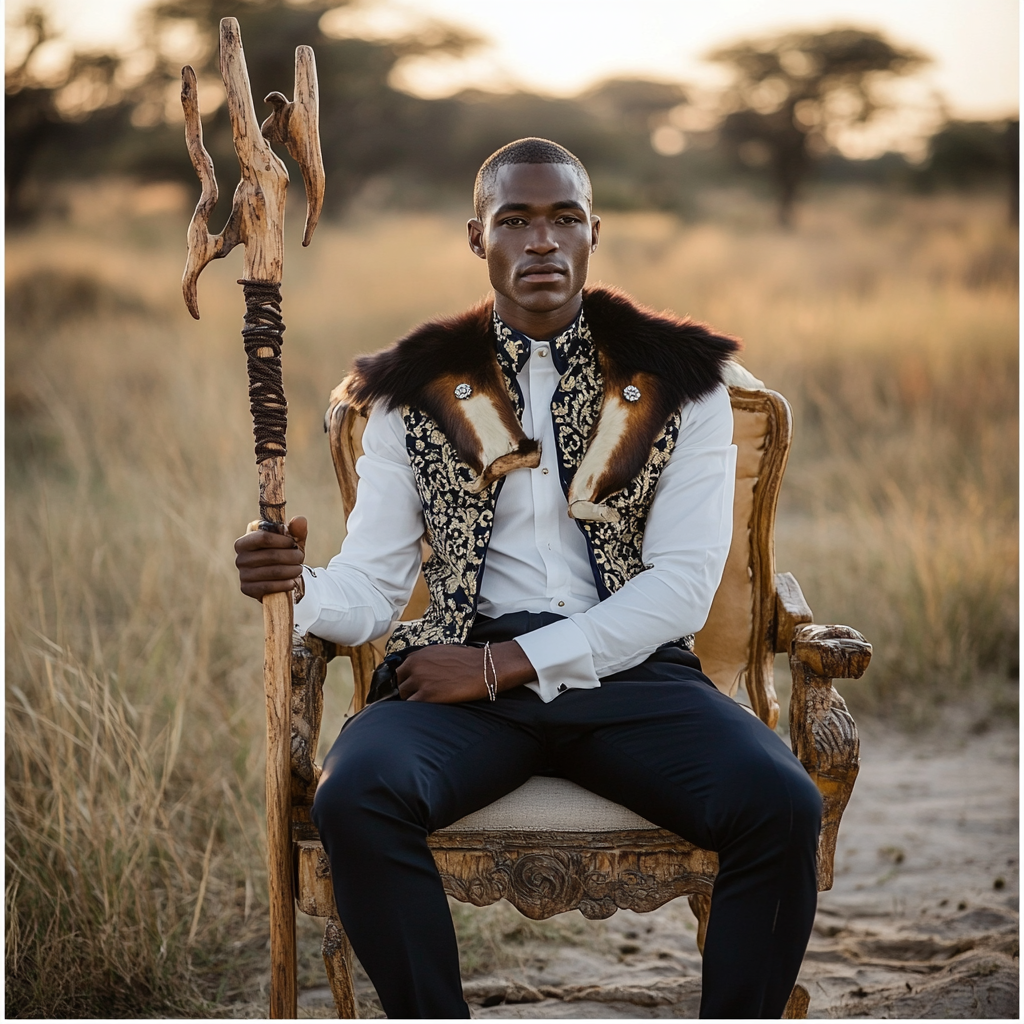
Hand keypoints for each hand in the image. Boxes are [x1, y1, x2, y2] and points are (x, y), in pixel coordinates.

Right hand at [234, 515, 307, 600]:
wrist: (279, 579)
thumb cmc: (283, 554)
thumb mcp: (291, 541)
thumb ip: (296, 530)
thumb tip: (300, 520)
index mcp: (245, 541)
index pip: (263, 537)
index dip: (282, 540)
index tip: (294, 543)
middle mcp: (240, 558)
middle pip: (271, 555)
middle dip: (292, 556)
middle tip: (301, 557)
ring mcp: (242, 574)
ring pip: (273, 571)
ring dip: (292, 570)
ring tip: (299, 569)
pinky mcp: (247, 589)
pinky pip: (269, 586)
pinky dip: (285, 584)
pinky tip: (292, 582)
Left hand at [397, 641, 536, 702]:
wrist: (483, 667)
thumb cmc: (467, 660)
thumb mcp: (441, 653)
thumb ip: (425, 660)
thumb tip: (418, 670)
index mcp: (418, 655)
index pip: (400, 670)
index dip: (407, 679)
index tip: (412, 686)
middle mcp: (415, 666)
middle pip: (400, 684)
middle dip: (408, 690)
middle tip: (420, 695)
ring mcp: (419, 681)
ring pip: (404, 695)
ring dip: (413, 699)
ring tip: (427, 701)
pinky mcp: (426, 695)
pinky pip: (412, 705)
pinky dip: (417, 708)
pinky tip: (429, 707)